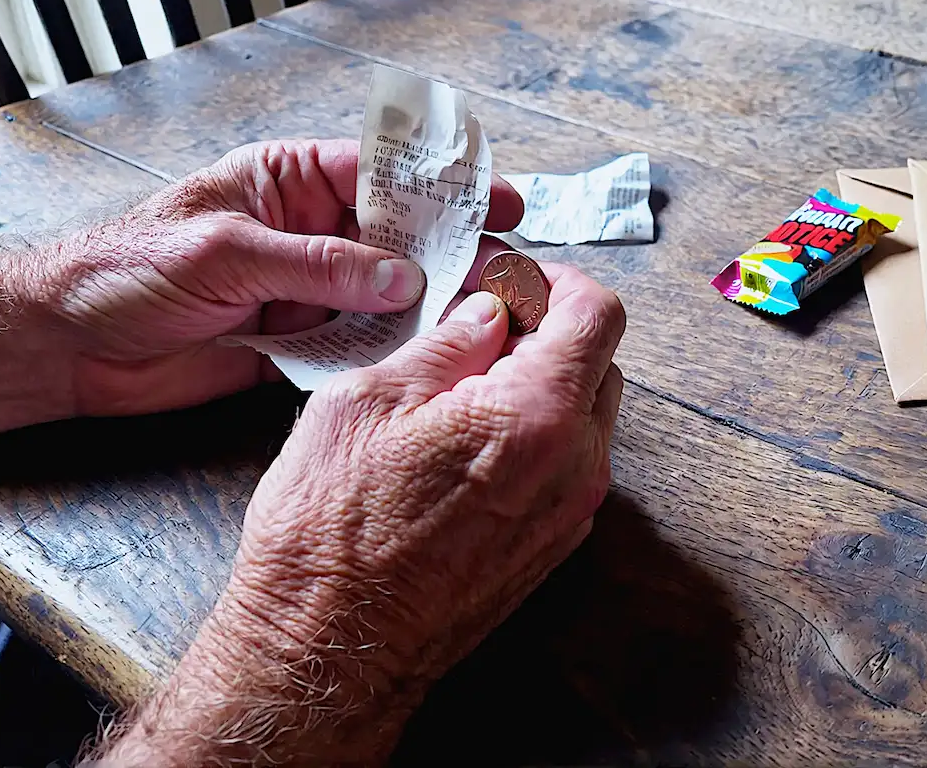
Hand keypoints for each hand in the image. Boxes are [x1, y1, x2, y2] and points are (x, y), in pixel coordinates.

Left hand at [35, 139, 523, 415]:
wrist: (66, 344)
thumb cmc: (125, 268)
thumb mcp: (224, 252)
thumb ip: (315, 265)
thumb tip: (399, 278)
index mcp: (287, 181)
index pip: (380, 172)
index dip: (442, 185)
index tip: (496, 200)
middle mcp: (306, 232)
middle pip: (397, 236)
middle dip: (451, 251)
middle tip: (506, 269)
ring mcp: (305, 290)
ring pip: (386, 294)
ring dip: (431, 306)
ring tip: (486, 317)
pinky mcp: (296, 345)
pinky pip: (358, 345)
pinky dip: (392, 353)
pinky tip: (431, 358)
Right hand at [98, 264, 625, 765]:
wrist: (327, 649)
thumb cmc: (331, 531)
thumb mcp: (369, 400)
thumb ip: (448, 342)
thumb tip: (488, 310)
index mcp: (538, 418)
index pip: (599, 314)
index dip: (557, 280)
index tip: (508, 277)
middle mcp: (574, 468)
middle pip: (599, 362)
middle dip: (547, 329)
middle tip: (476, 322)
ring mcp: (569, 514)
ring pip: (585, 415)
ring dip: (540, 383)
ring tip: (461, 382)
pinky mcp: (551, 547)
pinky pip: (565, 464)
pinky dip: (534, 434)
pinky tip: (466, 437)